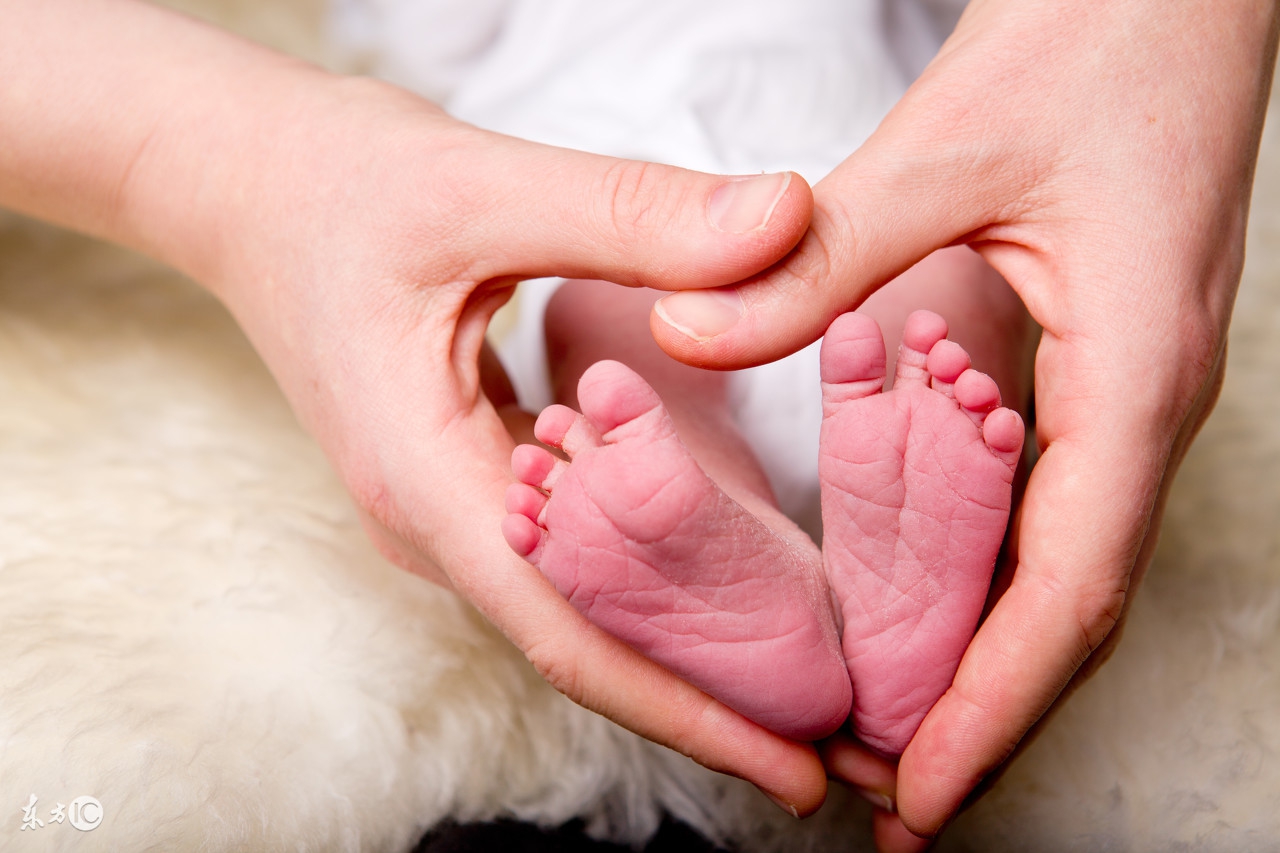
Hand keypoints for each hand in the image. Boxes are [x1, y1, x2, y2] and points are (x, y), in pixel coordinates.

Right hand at [2, 0, 830, 812]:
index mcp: (429, 482)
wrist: (245, 184)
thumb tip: (790, 222)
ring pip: (578, 600)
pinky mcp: (468, 475)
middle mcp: (438, 519)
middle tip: (844, 745)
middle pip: (585, 642)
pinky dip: (648, 571)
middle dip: (711, 700)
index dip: (688, 713)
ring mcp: (449, 505)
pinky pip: (566, 548)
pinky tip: (724, 570)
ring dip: (685, 641)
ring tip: (808, 671)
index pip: (569, 636)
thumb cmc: (339, 185)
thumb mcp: (485, 188)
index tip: (798, 771)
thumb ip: (637, 215)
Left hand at [647, 0, 1277, 844]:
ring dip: (991, 658)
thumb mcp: (948, 149)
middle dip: (991, 711)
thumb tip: (689, 336)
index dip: (994, 703)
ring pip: (1067, 566)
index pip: (1069, 590)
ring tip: (905, 733)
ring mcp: (1133, 386)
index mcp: (1134, 373)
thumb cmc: (1100, 43)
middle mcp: (1148, 402)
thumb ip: (821, 257)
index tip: (922, 788)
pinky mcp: (1105, 359)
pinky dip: (995, 578)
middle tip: (900, 798)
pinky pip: (1055, 504)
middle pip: (1074, 608)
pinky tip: (933, 605)